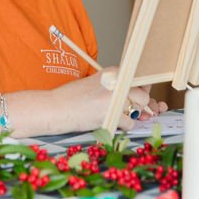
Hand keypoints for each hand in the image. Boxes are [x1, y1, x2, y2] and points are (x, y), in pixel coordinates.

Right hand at [49, 72, 165, 131]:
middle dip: (139, 106)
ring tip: (114, 115)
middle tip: (129, 111)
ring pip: (138, 110)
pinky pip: (129, 123)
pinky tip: (108, 121)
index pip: (139, 80)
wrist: (55, 108)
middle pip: (143, 96)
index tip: (140, 98)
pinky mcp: (112, 113)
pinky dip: (122, 126)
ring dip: (130, 116)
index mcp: (113, 72)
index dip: (142, 92)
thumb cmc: (72, 98)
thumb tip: (142, 100)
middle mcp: (116, 82)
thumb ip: (117, 88)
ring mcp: (115, 97)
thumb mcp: (96, 84)